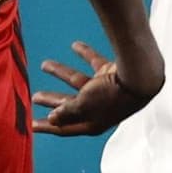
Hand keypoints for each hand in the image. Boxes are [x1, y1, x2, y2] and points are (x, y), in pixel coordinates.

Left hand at [32, 40, 163, 137]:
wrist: (140, 78)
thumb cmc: (112, 96)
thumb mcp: (84, 106)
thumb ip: (67, 112)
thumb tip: (52, 119)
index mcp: (92, 122)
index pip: (65, 127)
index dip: (48, 127)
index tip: (31, 124)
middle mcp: (97, 108)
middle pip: (69, 105)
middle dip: (52, 101)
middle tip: (35, 97)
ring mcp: (104, 90)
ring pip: (78, 81)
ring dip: (61, 72)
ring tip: (44, 65)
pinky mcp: (110, 74)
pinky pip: (94, 63)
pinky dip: (85, 54)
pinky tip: (75, 46)